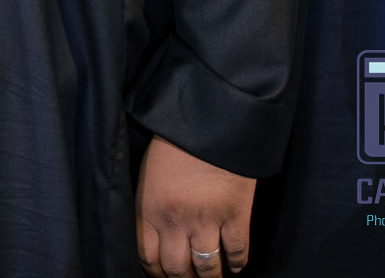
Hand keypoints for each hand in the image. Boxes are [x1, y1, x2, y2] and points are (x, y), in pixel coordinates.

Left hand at [137, 135, 254, 275]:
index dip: (156, 273)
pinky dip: (237, 264)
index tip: (163, 274)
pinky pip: (237, 253)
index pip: (147, 257)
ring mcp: (207, 220)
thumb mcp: (148, 175)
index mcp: (149, 208)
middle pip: (177, 269)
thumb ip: (149, 208)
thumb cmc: (174, 144)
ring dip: (209, 277)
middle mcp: (175, 220)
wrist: (209, 122)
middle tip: (188, 277)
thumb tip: (156, 238)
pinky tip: (234, 266)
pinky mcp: (236, 216)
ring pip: (207, 269)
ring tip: (211, 276)